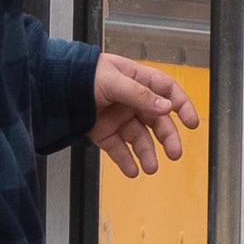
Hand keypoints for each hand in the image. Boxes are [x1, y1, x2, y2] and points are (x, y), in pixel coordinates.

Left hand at [85, 51, 195, 178]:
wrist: (52, 85)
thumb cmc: (81, 73)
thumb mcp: (113, 80)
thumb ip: (140, 95)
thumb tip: (165, 107)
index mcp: (136, 80)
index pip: (166, 91)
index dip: (181, 105)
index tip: (191, 122)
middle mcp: (130, 100)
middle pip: (156, 120)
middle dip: (167, 137)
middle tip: (174, 153)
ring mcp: (117, 117)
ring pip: (139, 138)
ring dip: (147, 154)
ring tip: (150, 168)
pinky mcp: (102, 132)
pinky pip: (118, 149)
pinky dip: (126, 161)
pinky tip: (132, 170)